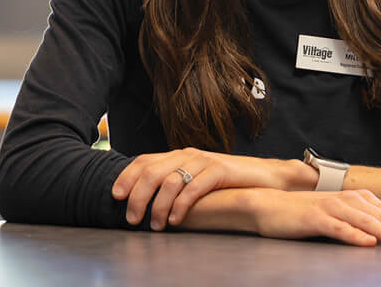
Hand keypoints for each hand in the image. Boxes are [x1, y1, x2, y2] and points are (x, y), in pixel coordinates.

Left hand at [112, 148, 307, 229]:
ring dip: (158, 206)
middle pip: (152, 172)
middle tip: (132, 219)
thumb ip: (173, 182)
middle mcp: (189, 154)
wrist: (265, 176)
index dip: (126, 177)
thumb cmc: (227, 183)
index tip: (115, 196)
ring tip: (156, 225)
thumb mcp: (195, 178)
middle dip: (137, 197)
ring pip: (171, 181)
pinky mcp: (221, 170)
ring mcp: (205, 161)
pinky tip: (176, 219)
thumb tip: (142, 200)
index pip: (144, 160)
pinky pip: (194, 187)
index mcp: (179, 155)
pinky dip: (181, 205)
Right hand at [245, 188, 380, 246]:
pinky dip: (354, 235)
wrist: (271, 205)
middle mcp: (349, 199)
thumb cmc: (306, 213)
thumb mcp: (339, 214)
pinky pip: (338, 228)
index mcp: (357, 198)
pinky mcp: (316, 218)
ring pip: (365, 221)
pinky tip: (367, 243)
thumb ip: (361, 220)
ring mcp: (333, 207)